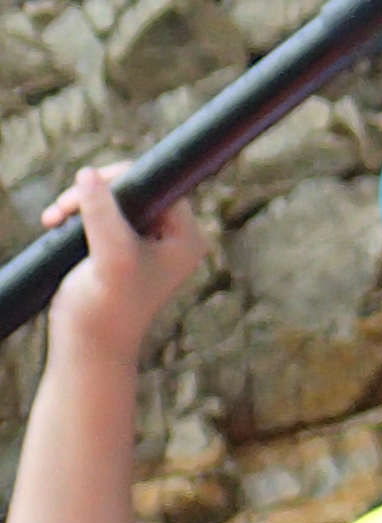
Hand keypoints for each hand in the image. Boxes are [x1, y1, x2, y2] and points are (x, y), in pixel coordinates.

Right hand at [41, 164, 206, 363]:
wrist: (89, 348)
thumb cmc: (107, 308)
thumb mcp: (110, 256)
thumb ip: (102, 213)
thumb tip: (89, 174)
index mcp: (186, 238)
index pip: (160, 186)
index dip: (122, 180)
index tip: (85, 190)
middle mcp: (172, 237)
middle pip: (135, 190)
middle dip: (95, 193)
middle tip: (63, 209)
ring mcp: (146, 243)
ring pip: (113, 201)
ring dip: (80, 203)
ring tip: (55, 218)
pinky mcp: (120, 250)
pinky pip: (99, 216)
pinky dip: (76, 216)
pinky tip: (54, 224)